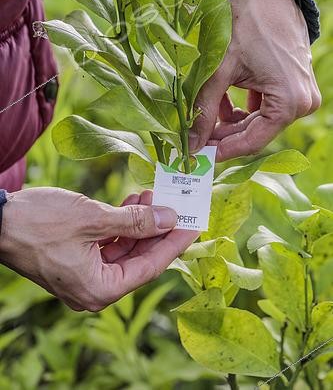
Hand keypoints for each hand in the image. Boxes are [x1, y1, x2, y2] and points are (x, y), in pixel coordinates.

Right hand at [0, 188, 197, 310]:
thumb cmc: (38, 222)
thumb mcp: (94, 219)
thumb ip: (136, 221)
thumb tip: (168, 219)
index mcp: (100, 289)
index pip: (151, 267)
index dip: (175, 243)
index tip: (195, 225)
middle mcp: (94, 289)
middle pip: (139, 259)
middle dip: (157, 229)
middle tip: (176, 206)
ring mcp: (84, 275)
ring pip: (124, 250)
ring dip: (139, 223)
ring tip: (153, 197)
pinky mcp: (76, 260)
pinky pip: (108, 245)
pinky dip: (121, 225)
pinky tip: (132, 203)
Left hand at [189, 0, 320, 161]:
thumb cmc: (244, 23)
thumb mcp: (219, 71)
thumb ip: (203, 111)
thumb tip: (190, 145)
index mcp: (290, 102)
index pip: (252, 141)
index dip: (223, 150)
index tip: (199, 156)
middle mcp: (302, 101)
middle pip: (256, 131)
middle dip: (224, 134)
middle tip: (196, 137)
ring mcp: (301, 91)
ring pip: (259, 118)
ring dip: (231, 119)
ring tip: (206, 111)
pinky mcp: (293, 81)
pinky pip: (266, 104)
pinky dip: (243, 104)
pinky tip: (222, 99)